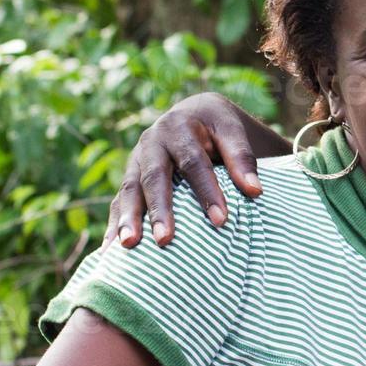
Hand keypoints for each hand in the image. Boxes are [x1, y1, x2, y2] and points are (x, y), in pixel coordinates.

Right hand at [106, 93, 272, 248]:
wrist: (193, 114)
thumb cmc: (218, 128)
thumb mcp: (232, 131)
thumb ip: (242, 158)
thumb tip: (254, 191)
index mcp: (179, 127)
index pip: (194, 162)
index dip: (206, 190)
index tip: (221, 220)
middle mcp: (152, 142)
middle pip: (154, 177)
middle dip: (159, 210)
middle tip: (165, 240)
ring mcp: (136, 160)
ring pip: (129, 189)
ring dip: (128, 218)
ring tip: (129, 245)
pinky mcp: (129, 177)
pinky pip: (118, 201)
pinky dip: (114, 225)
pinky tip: (111, 251)